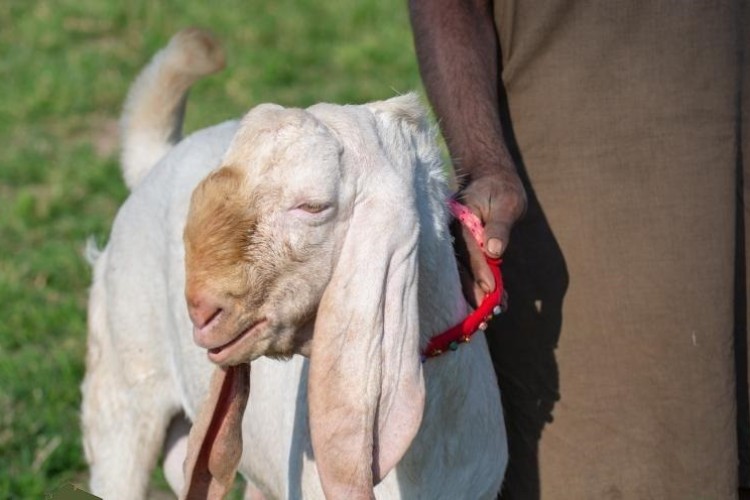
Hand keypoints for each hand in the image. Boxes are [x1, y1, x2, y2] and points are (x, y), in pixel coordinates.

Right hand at [453, 169, 525, 305]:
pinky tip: (494, 301)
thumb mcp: (507, 202)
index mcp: (459, 215)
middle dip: (472, 289)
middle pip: (458, 263)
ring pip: (461, 270)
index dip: (478, 268)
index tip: (490, 288)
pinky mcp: (461, 248)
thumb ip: (499, 226)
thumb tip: (494, 250)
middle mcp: (451, 230)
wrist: (491, 179)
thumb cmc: (501, 189)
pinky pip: (467, 269)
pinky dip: (479, 285)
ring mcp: (454, 240)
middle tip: (485, 311)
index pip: (469, 246)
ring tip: (490, 314)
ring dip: (474, 292)